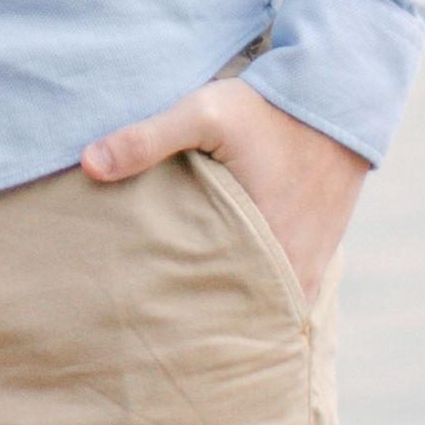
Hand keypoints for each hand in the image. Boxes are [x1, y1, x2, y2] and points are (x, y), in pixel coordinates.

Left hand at [80, 73, 366, 307]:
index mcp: (265, 249)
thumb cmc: (268, 109)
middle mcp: (293, 270)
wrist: (335, 98)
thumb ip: (147, 138)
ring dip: (231, 307)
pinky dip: (259, 294)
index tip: (145, 320)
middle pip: (238, 315)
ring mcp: (310, 266)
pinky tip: (226, 288)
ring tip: (189, 314)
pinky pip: (284, 292)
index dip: (179, 319)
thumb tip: (88, 165)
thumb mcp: (205, 113)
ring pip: (263, 308)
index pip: (215, 311)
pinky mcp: (319, 254)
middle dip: (202, 320)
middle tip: (159, 325)